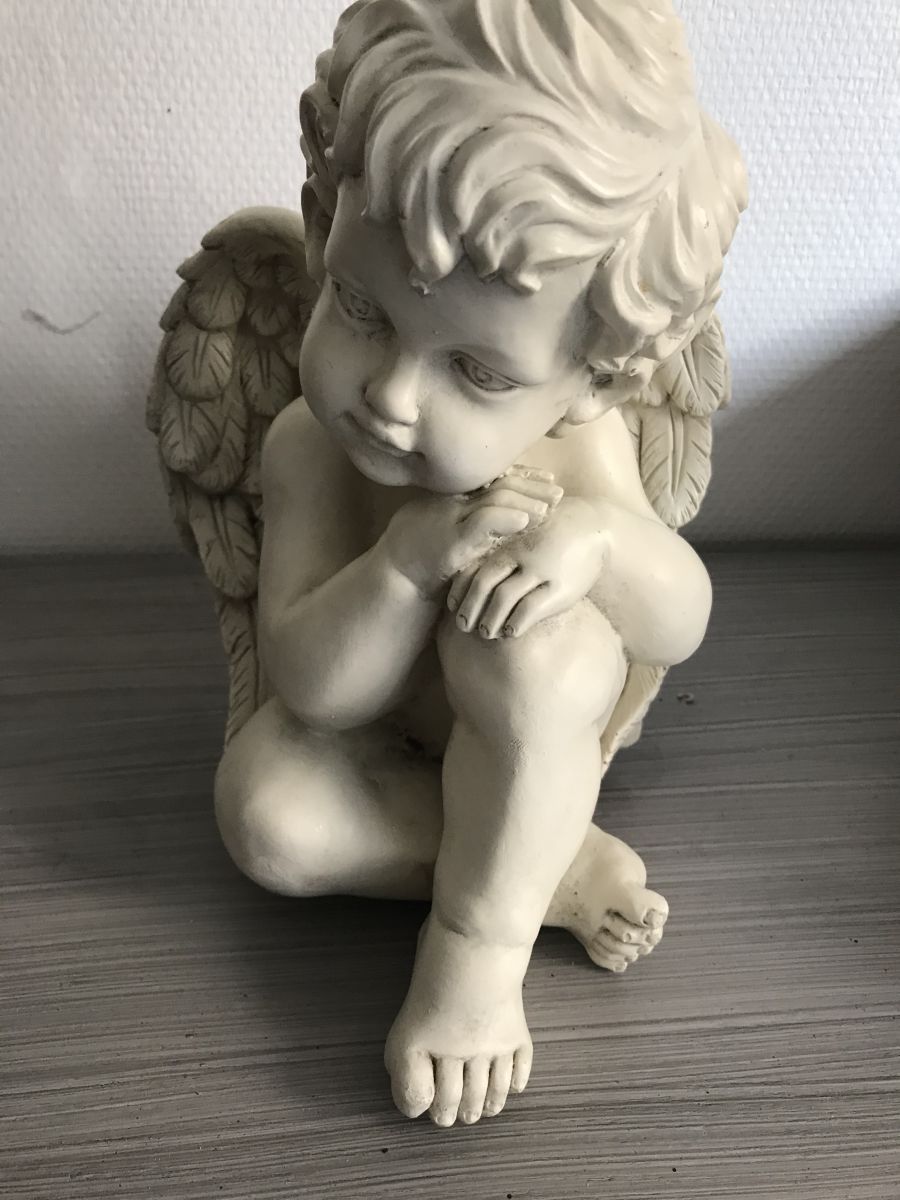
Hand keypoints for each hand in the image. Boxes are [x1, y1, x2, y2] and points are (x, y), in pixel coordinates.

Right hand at [382, 467, 563, 598]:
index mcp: (456, 494)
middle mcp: (454, 501)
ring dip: (526, 501)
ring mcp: (451, 519)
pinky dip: (504, 519)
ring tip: (549, 508)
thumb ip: (473, 513)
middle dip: (532, 485)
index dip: (524, 474)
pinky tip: (524, 521)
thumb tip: (508, 508)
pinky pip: (481, 524)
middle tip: (558, 492)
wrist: (397, 574)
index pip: (496, 476)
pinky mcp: (451, 542)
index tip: (548, 476)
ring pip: (495, 500)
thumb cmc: (422, 550)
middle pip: (500, 483)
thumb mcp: (447, 524)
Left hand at [447, 497, 607, 638]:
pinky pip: (531, 608)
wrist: (595, 525)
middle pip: (484, 583)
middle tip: (462, 626)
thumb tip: (479, 578)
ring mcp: (541, 569)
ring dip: (489, 620)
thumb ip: (507, 553)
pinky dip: (516, 623)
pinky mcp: (561, 586)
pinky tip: (511, 632)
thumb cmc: (556, 533)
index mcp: (509, 542)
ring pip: (504, 597)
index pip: (475, 567)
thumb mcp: (527, 536)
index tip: (453, 606)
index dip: (460, 589)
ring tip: (485, 633)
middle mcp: (521, 554)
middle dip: (470, 608)